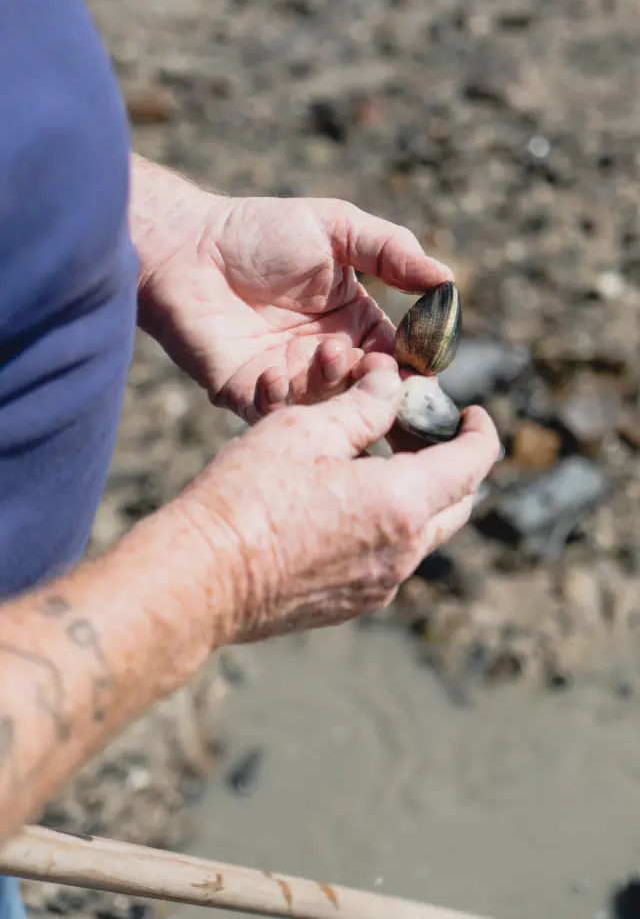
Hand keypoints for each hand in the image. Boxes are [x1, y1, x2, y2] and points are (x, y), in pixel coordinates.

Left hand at [134, 168, 450, 422]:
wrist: (186, 245)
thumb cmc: (260, 230)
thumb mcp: (337, 228)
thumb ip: (392, 250)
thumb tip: (447, 279)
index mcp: (355, 325)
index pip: (399, 360)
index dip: (414, 367)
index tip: (422, 366)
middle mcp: (327, 360)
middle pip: (368, 394)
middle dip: (378, 387)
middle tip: (374, 366)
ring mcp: (289, 381)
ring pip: (327, 407)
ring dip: (333, 386)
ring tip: (327, 352)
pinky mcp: (248, 394)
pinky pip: (275, 414)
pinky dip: (281, 399)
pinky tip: (276, 371)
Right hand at [177, 370, 499, 643]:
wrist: (200, 578)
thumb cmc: (247, 496)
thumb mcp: (306, 431)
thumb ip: (362, 406)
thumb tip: (392, 385)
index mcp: (401, 504)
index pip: (472, 464)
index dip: (480, 432)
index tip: (472, 414)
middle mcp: (402, 553)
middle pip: (457, 505)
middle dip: (452, 464)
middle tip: (420, 432)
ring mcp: (378, 585)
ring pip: (423, 534)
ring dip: (417, 496)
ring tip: (376, 463)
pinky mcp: (350, 604)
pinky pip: (390, 560)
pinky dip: (387, 526)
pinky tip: (344, 504)